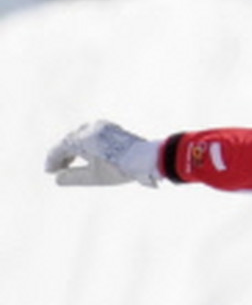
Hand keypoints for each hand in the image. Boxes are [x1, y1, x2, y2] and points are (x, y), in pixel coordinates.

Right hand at [45, 120, 160, 186]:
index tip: (50, 172)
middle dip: (63, 155)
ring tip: (71, 163)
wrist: (147, 157)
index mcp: (83, 138)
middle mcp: (91, 128)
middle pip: (70, 140)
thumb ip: (72, 177)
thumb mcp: (93, 177)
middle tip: (58, 169)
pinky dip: (86, 144)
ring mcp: (103, 126)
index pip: (61, 148)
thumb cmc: (119, 168)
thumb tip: (58, 178)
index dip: (53, 160)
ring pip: (81, 136)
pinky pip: (92, 134)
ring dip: (74, 149)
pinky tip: (88, 154)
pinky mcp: (113, 128)